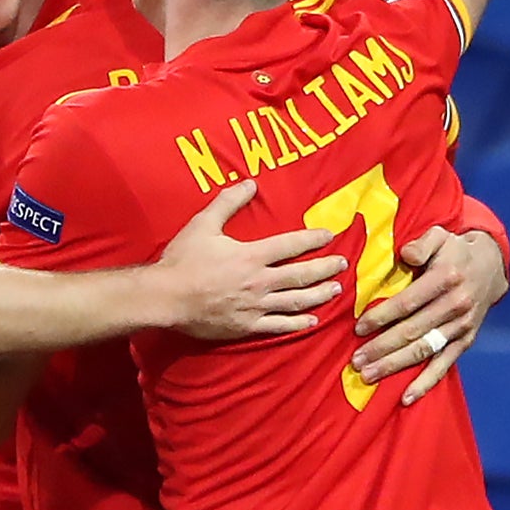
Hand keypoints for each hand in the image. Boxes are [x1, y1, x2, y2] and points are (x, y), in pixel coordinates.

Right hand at [156, 180, 345, 339]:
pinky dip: (298, 323)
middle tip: (343, 264)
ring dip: (319, 295)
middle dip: (325, 268)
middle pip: (301, 275)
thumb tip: (249, 184)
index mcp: (251, 256)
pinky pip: (279, 326)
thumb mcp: (202, 224)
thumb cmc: (182, 261)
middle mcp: (259, 282)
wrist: (166, 298)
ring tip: (335, 290)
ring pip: (296, 301)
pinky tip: (312, 321)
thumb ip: (227, 203)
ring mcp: (255, 306)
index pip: (290, 245)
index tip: (329, 235)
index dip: (312, 239)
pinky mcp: (247, 326)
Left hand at [350, 227, 507, 404]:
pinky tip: (406, 397)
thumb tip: (405, 255)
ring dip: (395, 366)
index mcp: (445, 279)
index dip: (382, 317)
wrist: (491, 266)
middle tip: (356, 361)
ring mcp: (462, 327)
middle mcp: (455, 306)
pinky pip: (445, 365)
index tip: (358, 328)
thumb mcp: (439, 235)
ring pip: (424, 351)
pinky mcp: (466, 341)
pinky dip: (426, 382)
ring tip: (368, 376)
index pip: (407, 303)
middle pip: (412, 332)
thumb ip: (421, 244)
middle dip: (382, 348)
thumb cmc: (454, 250)